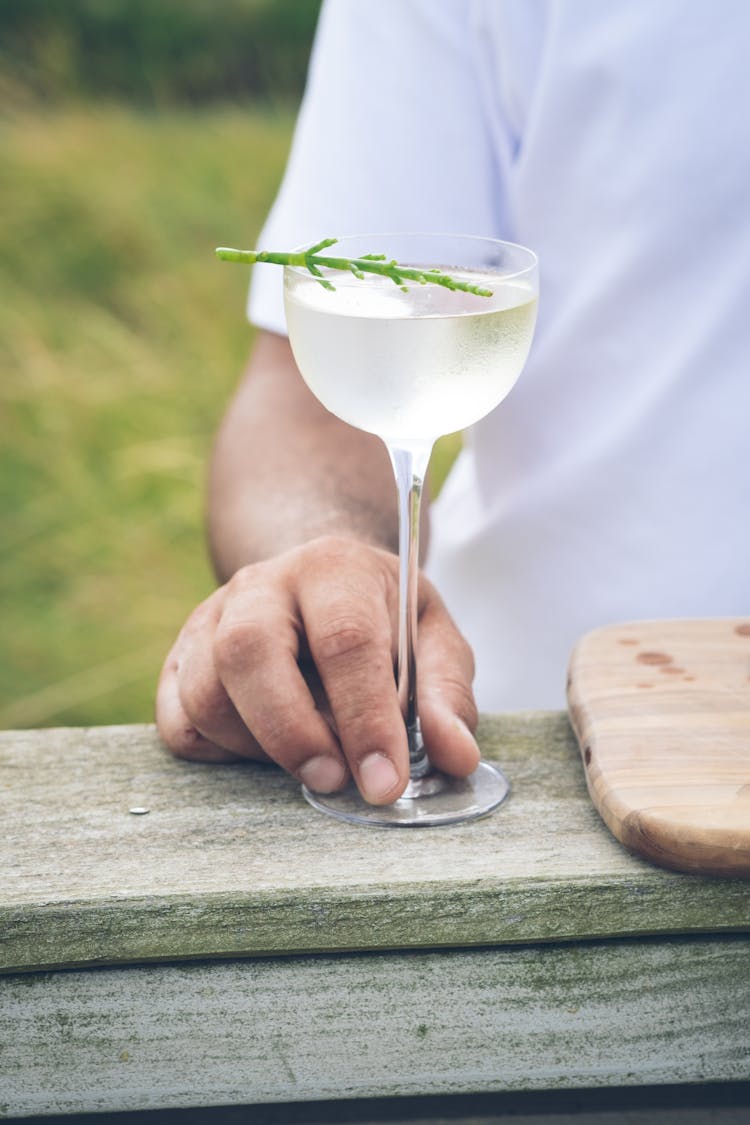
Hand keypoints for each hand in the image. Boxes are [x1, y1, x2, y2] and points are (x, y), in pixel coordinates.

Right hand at [156, 535, 479, 803]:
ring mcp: (210, 619)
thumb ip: (446, 695)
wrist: (316, 584)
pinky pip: (179, 724)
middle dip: (292, 733)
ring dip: (258, 747)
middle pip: (248, 652)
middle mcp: (261, 584)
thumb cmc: (381, 618)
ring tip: (310, 755)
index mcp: (333, 567)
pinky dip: (221, 753)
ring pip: (205, 694)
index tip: (384, 781)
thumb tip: (455, 757)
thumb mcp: (431, 638)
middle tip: (335, 782)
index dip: (365, 717)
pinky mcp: (180, 660)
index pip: (344, 639)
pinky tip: (265, 747)